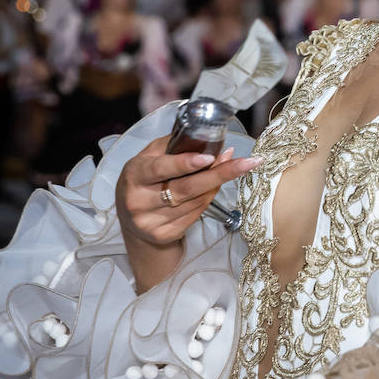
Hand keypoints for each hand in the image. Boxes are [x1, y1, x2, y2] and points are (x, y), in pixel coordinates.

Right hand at [116, 138, 260, 247]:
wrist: (132, 218)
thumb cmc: (145, 180)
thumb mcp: (151, 157)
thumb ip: (177, 146)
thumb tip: (214, 144)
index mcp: (134, 175)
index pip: (161, 168)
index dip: (186, 163)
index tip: (210, 156)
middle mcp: (139, 201)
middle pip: (186, 188)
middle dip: (219, 174)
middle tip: (246, 163)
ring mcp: (150, 222)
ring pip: (196, 201)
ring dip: (217, 184)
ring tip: (231, 168)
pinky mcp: (163, 235)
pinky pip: (196, 214)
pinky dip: (208, 198)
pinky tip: (212, 188)